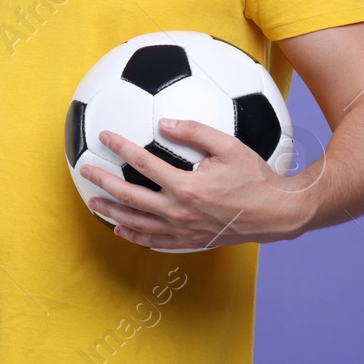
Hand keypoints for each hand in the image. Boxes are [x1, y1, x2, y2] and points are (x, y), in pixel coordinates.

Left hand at [78, 117, 311, 248]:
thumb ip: (195, 131)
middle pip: (129, 196)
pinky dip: (135, 235)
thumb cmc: (255, 177)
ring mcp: (182, 230)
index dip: (120, 147)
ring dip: (112, 211)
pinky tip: (122, 230)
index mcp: (185, 187)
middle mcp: (178, 211)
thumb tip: (164, 122)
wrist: (276, 213)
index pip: (142, 163)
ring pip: (137, 222)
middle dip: (103, 182)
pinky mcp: (190, 241)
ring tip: (93, 202)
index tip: (104, 136)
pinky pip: (155, 241)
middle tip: (86, 170)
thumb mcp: (229, 146)